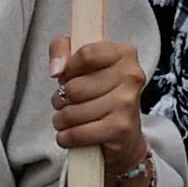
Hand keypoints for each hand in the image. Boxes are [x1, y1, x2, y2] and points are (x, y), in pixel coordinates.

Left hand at [51, 37, 148, 173]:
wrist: (124, 133)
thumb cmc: (101, 93)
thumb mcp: (82, 62)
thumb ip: (62, 49)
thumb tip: (57, 69)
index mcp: (124, 54)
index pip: (86, 54)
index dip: (69, 68)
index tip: (69, 76)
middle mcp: (130, 76)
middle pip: (74, 88)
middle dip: (61, 99)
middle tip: (67, 102)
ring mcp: (127, 103)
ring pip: (71, 114)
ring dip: (62, 120)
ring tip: (69, 119)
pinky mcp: (120, 129)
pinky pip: (76, 134)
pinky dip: (66, 137)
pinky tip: (73, 134)